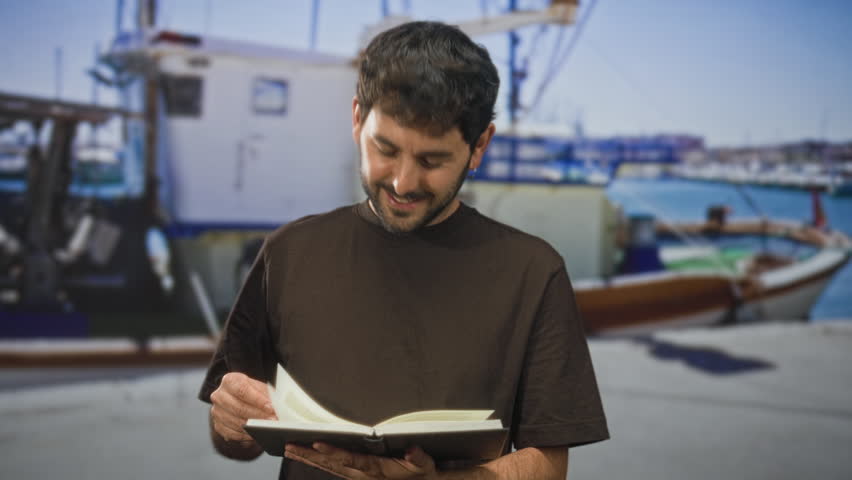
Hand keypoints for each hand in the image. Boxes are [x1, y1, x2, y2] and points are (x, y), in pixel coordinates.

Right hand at [210, 372, 275, 442]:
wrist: (237, 397)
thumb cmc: (251, 391)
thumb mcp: (259, 387)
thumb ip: (266, 394)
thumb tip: (276, 406)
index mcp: (229, 381)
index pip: (243, 390)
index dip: (257, 400)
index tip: (270, 407)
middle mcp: (219, 395)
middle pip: (239, 408)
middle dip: (259, 416)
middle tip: (273, 420)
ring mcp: (216, 411)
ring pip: (237, 422)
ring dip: (254, 427)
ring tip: (268, 428)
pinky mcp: (217, 425)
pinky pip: (232, 433)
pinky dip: (246, 435)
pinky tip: (257, 434)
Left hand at [285, 442, 436, 479]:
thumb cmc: (422, 475)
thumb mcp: (426, 467)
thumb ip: (419, 459)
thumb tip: (413, 450)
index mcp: (375, 470)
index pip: (350, 459)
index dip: (333, 451)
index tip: (317, 443)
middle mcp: (362, 475)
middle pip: (331, 464)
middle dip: (309, 454)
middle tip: (289, 445)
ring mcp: (357, 476)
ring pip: (328, 467)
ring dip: (308, 458)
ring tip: (289, 448)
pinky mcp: (356, 476)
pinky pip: (333, 468)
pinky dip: (318, 461)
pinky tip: (307, 454)